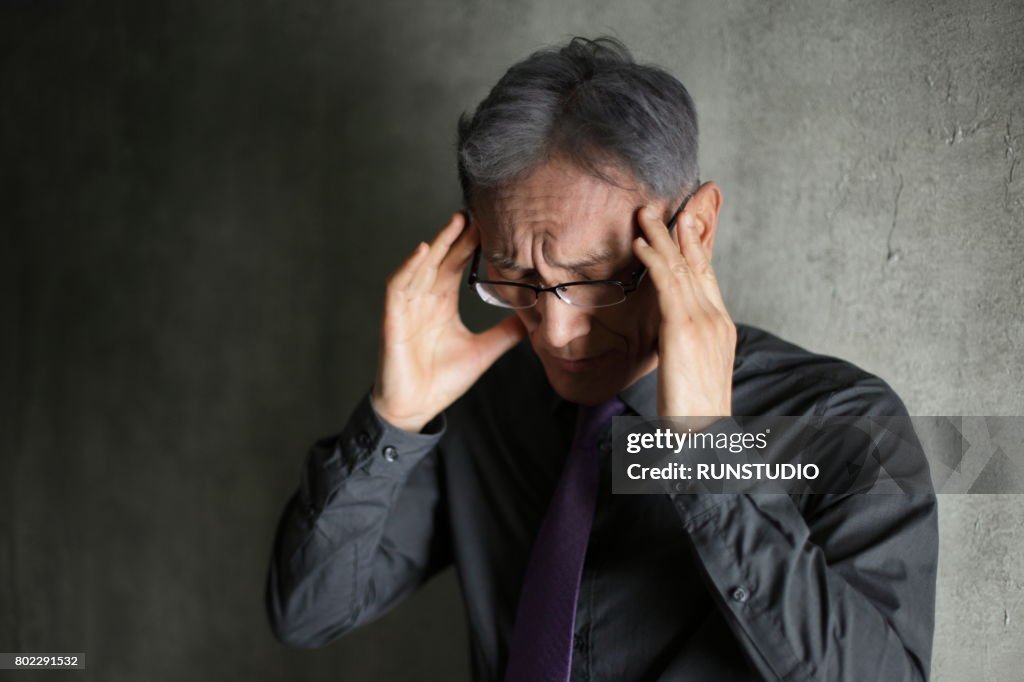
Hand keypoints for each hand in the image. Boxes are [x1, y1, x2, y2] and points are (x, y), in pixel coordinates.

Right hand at [371, 212, 526, 431]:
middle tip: (478, 211)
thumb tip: (534, 321)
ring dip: (437, 243)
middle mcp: (424, 299)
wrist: (416, 409)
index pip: (456, 265)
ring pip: (422, 266)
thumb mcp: (483, 352)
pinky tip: (423, 251)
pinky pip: (398, 286)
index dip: (471, 245)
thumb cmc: (442, 380)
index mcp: (442, 303)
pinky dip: (409, 267)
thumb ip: (505, 334)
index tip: (492, 224)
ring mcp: (407, 307)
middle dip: (457, 235)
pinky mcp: (392, 319)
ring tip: (455, 222)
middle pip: (441, 259)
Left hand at [632, 202, 735, 424]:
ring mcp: (703, 322)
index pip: (707, 278)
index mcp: (720, 328)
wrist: (705, 437)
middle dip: (682, 231)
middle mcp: (716, 319)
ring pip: (682, 268)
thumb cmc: (694, 414)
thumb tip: (669, 337)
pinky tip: (642, 244)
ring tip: (645, 213)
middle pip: (698, 265)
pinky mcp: (683, 329)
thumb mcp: (691, 372)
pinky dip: (655, 260)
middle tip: (668, 204)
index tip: (686, 222)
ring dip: (662, 236)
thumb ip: (683, 347)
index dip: (696, 248)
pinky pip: (667, 285)